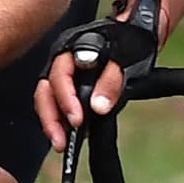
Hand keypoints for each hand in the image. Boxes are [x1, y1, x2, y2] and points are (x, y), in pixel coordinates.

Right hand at [40, 0, 160, 146]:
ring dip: (52, 123)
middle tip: (61, 141)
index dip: (66, 98)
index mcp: (73, 50)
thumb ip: (112, 80)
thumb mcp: (126, 58)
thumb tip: (98, 107)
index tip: (77, 120)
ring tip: (61, 144)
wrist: (137, 38)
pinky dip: (60, 122)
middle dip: (51, 117)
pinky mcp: (71, 90)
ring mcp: (65, 78)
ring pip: (47, 100)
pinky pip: (57, 106)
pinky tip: (68, 137)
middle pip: (46, 90)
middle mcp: (63, 63)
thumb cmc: (131, 44)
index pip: (60, 75)